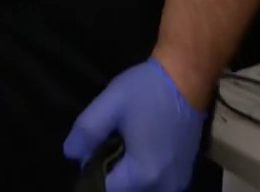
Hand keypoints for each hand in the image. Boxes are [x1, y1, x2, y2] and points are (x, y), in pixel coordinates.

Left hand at [63, 58, 207, 191]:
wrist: (187, 78)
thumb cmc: (147, 90)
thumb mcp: (109, 105)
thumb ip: (87, 132)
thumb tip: (72, 154)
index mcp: (144, 174)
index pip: (108, 190)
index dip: (92, 173)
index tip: (91, 152)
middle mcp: (165, 186)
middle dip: (111, 176)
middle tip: (105, 147)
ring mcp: (179, 183)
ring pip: (142, 191)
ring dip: (127, 178)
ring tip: (120, 149)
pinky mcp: (185, 175)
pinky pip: (157, 186)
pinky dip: (143, 177)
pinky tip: (137, 152)